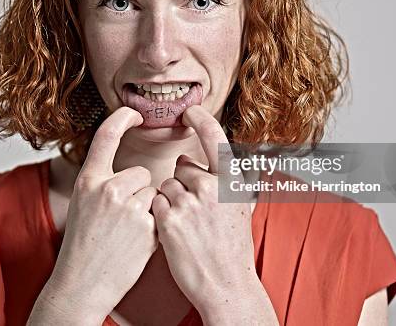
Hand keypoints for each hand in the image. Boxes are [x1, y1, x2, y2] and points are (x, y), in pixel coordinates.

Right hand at [49, 107, 157, 319]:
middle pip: (141, 172)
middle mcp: (107, 189)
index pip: (106, 135)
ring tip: (128, 231)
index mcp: (88, 180)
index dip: (122, 118)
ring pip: (154, 192)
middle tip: (121, 217)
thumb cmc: (83, 245)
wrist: (82, 283)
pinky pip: (161, 212)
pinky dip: (154, 225)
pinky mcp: (147, 226)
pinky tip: (137, 241)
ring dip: (148, 208)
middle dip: (139, 190)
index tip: (133, 114)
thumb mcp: (83, 204)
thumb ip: (103, 182)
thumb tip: (132, 169)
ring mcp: (128, 208)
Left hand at [151, 105, 257, 313]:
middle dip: (182, 182)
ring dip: (170, 199)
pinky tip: (175, 231)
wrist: (226, 285)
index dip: (200, 119)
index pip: (214, 137)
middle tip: (195, 210)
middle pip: (182, 166)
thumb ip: (220, 180)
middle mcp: (212, 187)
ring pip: (166, 184)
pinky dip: (160, 213)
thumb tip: (194, 159)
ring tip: (187, 225)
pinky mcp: (169, 220)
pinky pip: (156, 202)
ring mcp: (189, 203)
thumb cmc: (232, 247)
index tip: (190, 111)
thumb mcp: (239, 206)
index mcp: (232, 181)